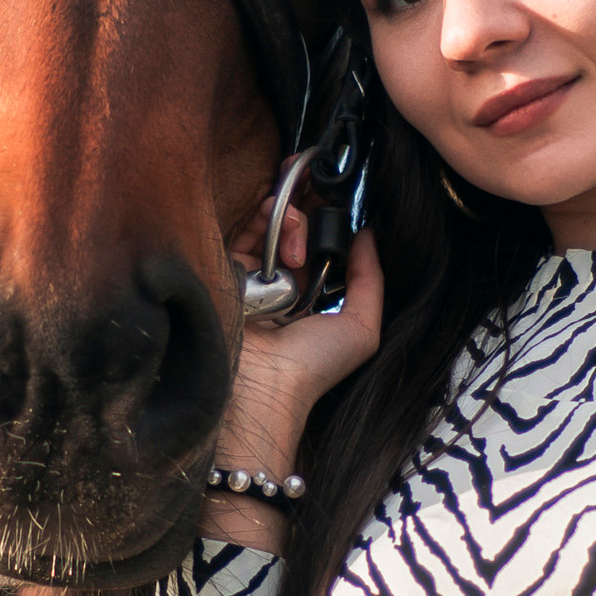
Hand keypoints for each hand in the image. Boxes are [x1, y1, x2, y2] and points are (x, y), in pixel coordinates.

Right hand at [201, 222, 382, 543]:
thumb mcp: (361, 327)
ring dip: (289, 219)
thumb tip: (367, 235)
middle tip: (315, 215)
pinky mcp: (226, 272)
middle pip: (295, 235)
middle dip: (308, 218)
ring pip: (270, 229)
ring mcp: (252, 279)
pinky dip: (263, 219)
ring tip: (297, 238)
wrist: (262, 387)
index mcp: (310, 301)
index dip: (327, 228)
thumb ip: (369, 279)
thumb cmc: (313, 367)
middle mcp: (280, 288)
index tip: (337, 209)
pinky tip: (278, 222)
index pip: (318, 251)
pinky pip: (243, 234)